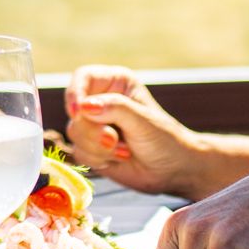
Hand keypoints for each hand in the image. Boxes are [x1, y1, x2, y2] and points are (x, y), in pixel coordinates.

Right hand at [63, 65, 200, 197]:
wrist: (173, 171)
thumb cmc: (165, 140)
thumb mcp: (143, 120)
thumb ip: (115, 108)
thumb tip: (84, 107)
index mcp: (115, 84)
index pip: (83, 77)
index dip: (75, 93)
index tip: (78, 112)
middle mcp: (101, 101)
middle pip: (75, 111)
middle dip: (94, 131)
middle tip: (115, 140)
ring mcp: (94, 126)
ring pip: (74, 133)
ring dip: (99, 148)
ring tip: (124, 151)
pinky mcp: (91, 148)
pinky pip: (78, 152)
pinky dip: (98, 159)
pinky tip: (119, 159)